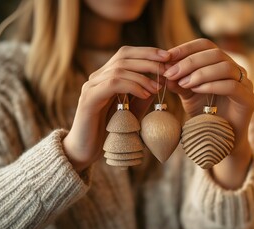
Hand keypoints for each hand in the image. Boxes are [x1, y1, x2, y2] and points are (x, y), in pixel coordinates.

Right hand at [63, 46, 170, 170]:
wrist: (84, 151)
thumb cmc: (109, 132)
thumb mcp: (131, 111)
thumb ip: (142, 96)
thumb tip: (159, 82)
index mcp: (105, 76)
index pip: (126, 53)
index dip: (147, 52)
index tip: (168, 57)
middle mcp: (96, 77)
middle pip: (123, 56)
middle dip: (149, 60)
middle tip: (167, 69)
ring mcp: (91, 87)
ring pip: (119, 69)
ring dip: (142, 76)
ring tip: (158, 87)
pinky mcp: (88, 100)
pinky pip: (112, 84)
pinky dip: (132, 86)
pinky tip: (145, 95)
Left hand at [163, 38, 253, 188]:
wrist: (220, 141)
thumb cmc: (204, 115)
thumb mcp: (187, 95)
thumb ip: (178, 82)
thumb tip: (165, 69)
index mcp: (221, 64)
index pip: (205, 45)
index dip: (186, 48)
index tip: (166, 56)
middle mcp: (236, 70)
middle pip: (215, 53)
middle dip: (189, 61)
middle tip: (171, 73)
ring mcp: (245, 84)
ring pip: (225, 67)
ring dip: (200, 73)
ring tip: (183, 83)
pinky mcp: (249, 100)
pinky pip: (232, 86)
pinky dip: (212, 85)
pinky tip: (196, 90)